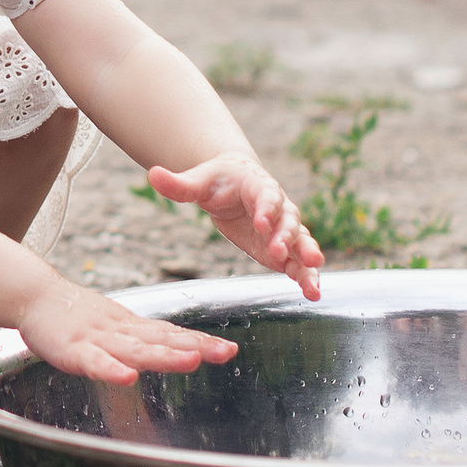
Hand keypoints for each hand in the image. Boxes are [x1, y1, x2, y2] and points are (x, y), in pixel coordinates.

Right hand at [15, 282, 237, 384]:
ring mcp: (97, 339)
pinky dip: (111, 370)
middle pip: (163, 340)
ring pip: (135, 349)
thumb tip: (179, 348)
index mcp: (132, 327)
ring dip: (164, 356)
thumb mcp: (116, 326)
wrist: (35, 295)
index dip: (201, 341)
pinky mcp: (73, 350)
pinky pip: (94, 362)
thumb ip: (143, 339)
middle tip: (227, 352)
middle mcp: (121, 331)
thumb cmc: (76, 316)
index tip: (231, 349)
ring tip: (192, 361)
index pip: (172, 334)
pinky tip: (127, 378)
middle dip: (196, 347)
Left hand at [144, 155, 324, 298]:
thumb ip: (178, 184)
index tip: (260, 223)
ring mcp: (282, 229)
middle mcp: (277, 206)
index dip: (265, 208)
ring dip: (307, 260)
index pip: (266, 195)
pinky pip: (298, 261)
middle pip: (287, 220)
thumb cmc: (217, 180)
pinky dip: (306, 275)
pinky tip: (312, 292)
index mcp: (258, 185)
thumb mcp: (198, 181)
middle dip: (286, 237)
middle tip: (280, 252)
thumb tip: (152, 175)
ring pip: (301, 242)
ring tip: (314, 283)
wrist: (234, 184)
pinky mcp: (282, 247)